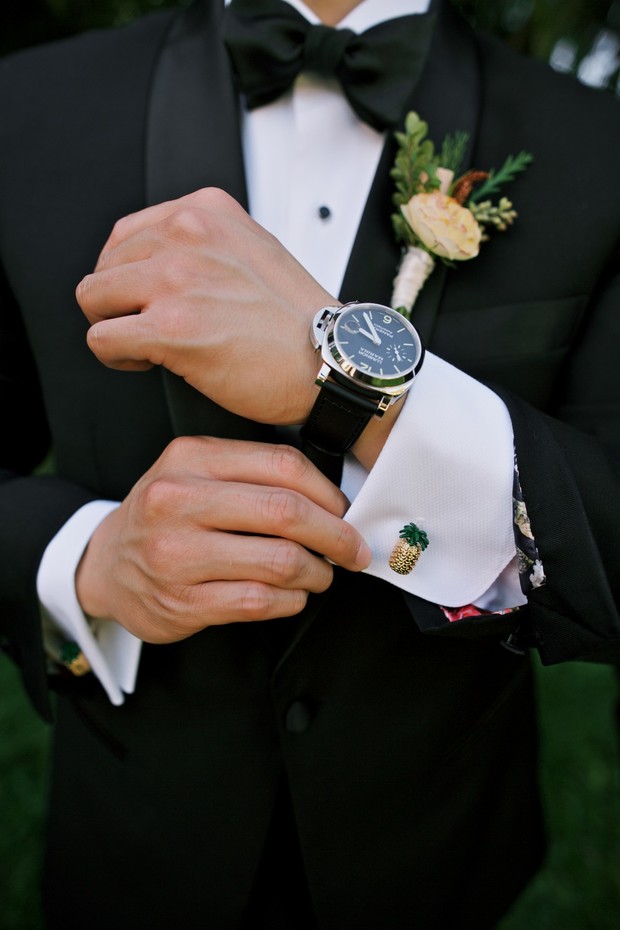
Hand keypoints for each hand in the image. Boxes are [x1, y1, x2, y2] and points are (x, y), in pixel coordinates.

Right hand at [75, 437, 369, 643]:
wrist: (105, 565)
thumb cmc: (166, 516)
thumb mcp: (194, 473)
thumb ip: (253, 473)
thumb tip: (333, 499)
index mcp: (190, 458)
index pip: (282, 465)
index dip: (328, 493)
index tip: (346, 512)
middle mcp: (178, 501)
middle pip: (286, 512)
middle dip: (336, 535)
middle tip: (353, 550)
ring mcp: (176, 554)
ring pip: (280, 561)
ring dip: (317, 572)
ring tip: (319, 574)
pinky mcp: (181, 602)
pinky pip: (260, 601)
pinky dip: (291, 600)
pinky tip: (291, 595)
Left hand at [76, 188, 335, 424]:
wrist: (332, 360)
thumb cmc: (297, 320)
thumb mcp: (254, 247)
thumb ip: (204, 242)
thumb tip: (154, 261)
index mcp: (204, 211)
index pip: (125, 234)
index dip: (132, 276)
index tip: (156, 301)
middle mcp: (186, 235)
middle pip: (104, 267)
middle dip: (121, 303)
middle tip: (153, 328)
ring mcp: (176, 280)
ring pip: (92, 299)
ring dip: (115, 327)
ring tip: (149, 346)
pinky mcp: (170, 328)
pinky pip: (101, 339)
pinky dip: (118, 357)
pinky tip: (150, 363)